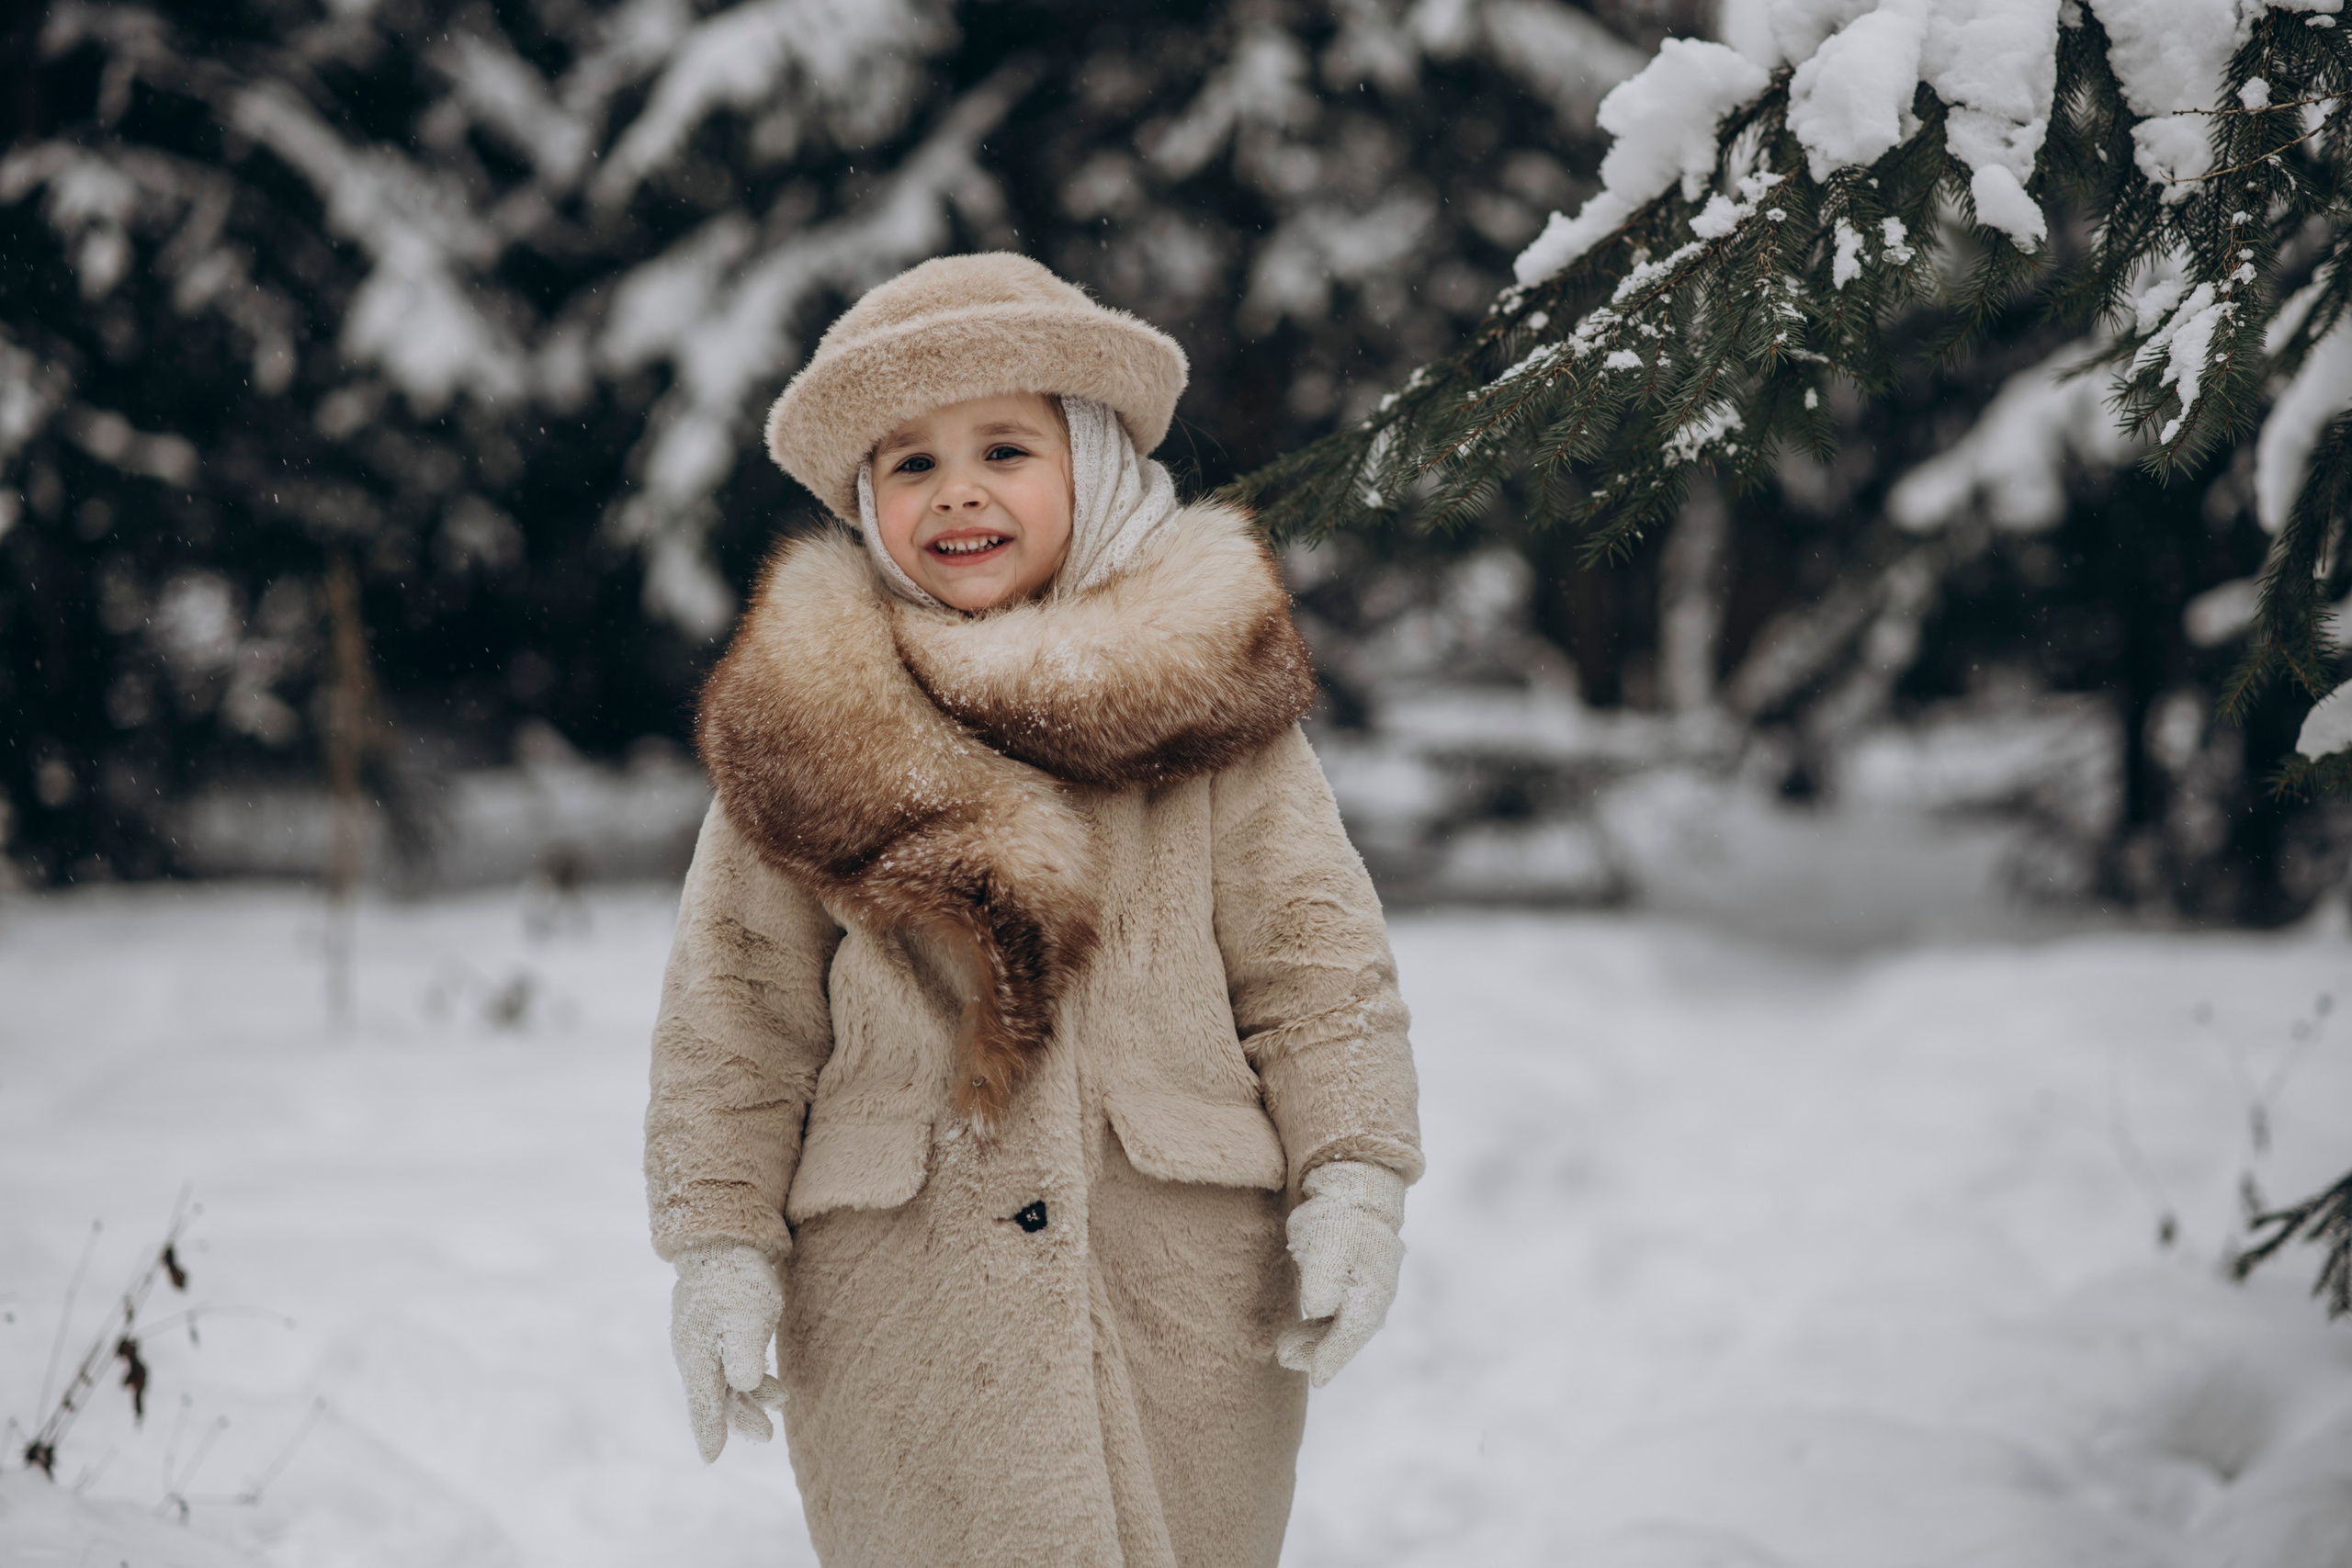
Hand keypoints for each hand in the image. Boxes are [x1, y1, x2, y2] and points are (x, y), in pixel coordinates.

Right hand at [670, 1243, 787, 1461]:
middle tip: (766, 1436)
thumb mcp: (746, 1315)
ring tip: (782, 1402)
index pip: (703, 1401)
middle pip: (716, 1396)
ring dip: (751, 1397)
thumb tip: (743, 1385)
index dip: (708, 1430)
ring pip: (726, 1381)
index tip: (712, 1458)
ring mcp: (705, 1340)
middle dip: (740, 1417)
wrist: (727, 1240)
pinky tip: (772, 1383)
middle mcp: (695, 1351)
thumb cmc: (736, 1280)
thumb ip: (743, 1352)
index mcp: (697, 1353)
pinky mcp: (718, 1329)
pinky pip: (731, 1364)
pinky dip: (751, 1377)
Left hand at [1276, 1160, 1406, 1386]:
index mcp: (1372, 1290)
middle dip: (1317, 1352)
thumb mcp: (1325, 1246)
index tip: (1315, 1379)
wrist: (1352, 1187)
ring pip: (1342, 1326)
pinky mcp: (1355, 1280)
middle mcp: (1375, 1295)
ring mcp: (1367, 1288)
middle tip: (1284, 1356)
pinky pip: (1340, 1313)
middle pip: (1347, 1335)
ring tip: (1286, 1347)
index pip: (1351, 1334)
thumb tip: (1317, 1307)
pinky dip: (1321, 1325)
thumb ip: (1322, 1279)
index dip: (1331, 1357)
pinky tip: (1304, 1325)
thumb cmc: (1338, 1218)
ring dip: (1317, 1340)